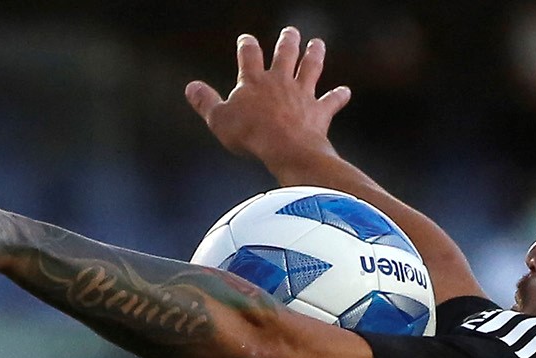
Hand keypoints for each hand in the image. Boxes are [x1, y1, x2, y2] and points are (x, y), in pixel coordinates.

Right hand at [184, 27, 351, 171]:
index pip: (249, 56)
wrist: (286, 148)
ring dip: (314, 55)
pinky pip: (331, 101)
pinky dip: (338, 96)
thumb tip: (191, 87)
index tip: (246, 39)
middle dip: (288, 41)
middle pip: (285, 54)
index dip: (247, 45)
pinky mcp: (319, 112)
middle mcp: (280, 81)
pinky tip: (345, 92)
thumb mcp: (219, 120)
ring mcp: (302, 94)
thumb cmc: (250, 135)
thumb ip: (206, 102)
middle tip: (291, 31)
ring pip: (310, 68)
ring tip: (317, 44)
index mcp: (254, 81)